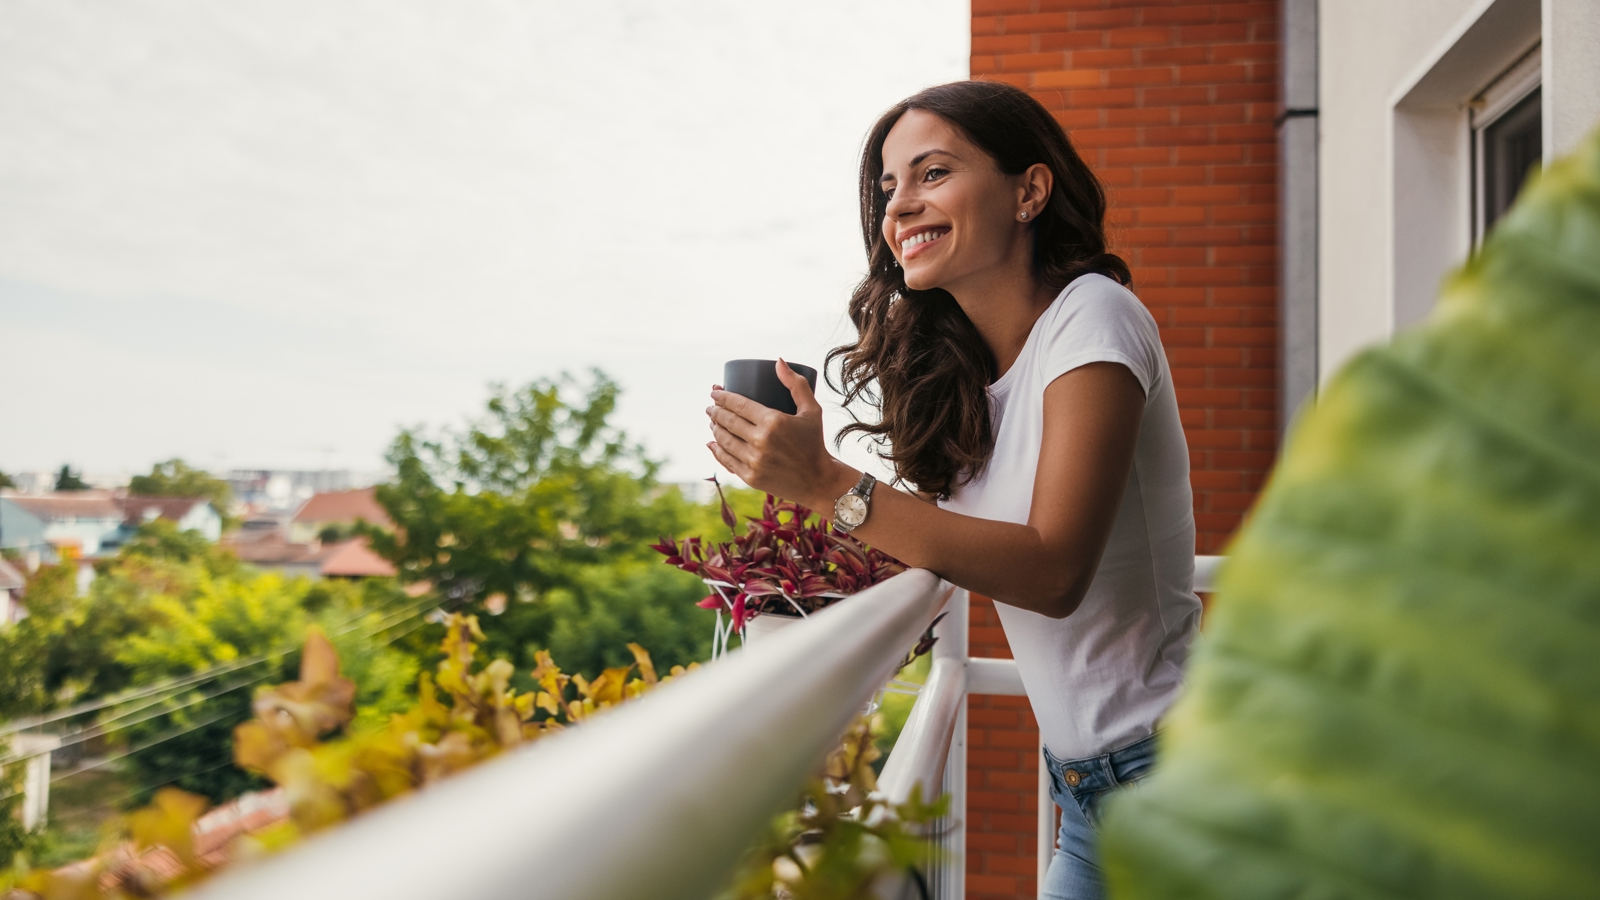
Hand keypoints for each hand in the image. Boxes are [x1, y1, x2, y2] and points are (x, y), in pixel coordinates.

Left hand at [706, 359, 853, 507]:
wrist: (818, 480)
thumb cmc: (814, 442)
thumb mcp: (812, 410)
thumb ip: (796, 384)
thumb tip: (778, 361)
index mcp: (773, 421)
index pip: (738, 404)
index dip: (722, 396)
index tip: (715, 392)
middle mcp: (761, 441)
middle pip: (728, 421)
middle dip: (715, 411)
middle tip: (711, 406)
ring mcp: (754, 461)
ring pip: (723, 440)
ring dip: (714, 428)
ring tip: (712, 421)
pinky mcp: (750, 477)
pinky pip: (726, 460)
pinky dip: (716, 450)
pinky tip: (711, 443)